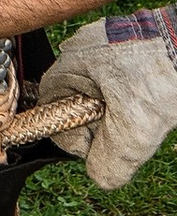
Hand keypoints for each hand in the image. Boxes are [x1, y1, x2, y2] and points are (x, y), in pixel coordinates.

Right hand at [43, 11, 176, 188]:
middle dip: (101, 122)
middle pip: (77, 98)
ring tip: (147, 110)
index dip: (72, 134)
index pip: (51, 106)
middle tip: (129, 129)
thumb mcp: (134, 130)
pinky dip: (134, 92)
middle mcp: (83, 46)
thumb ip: (109, 161)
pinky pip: (119, 75)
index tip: (100, 145)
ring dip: (120, 109)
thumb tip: (99, 176)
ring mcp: (106, 40)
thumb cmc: (164, 73)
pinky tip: (154, 95)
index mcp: (72, 61)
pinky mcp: (128, 40)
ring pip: (101, 88)